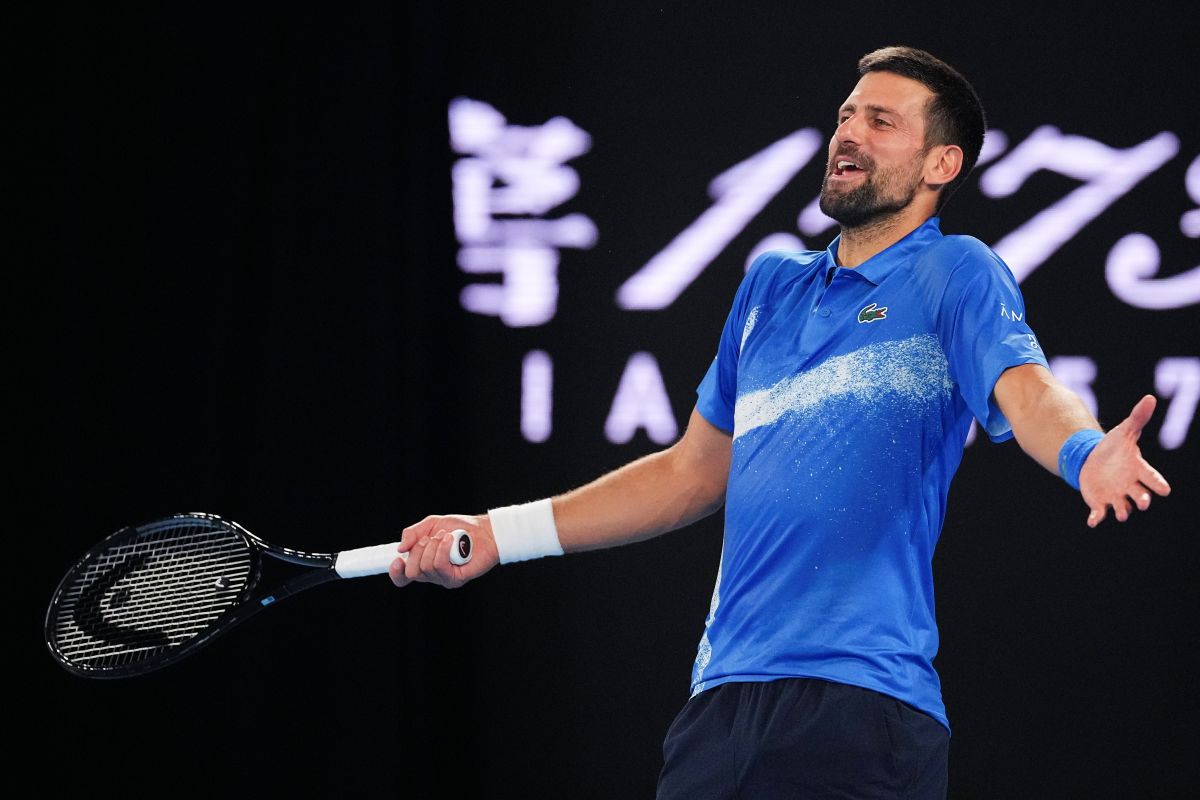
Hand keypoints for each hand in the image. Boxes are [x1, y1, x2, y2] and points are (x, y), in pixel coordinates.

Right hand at [388, 513, 499, 587]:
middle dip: (418, 550)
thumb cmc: (458, 528)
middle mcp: (431, 574)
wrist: (483, 530)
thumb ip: (412, 534)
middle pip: (411, 572)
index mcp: (422, 563)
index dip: (396, 572)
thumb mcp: (430, 525)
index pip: (402, 578)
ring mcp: (443, 578)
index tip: (398, 559)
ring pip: (425, 568)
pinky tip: (449, 540)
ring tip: (445, 536)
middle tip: (431, 538)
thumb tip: (400, 548)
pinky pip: (440, 566)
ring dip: (433, 546)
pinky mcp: (456, 579)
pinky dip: (442, 549)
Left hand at [1078, 395, 1170, 526]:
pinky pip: (1100, 514)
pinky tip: (1093, 521)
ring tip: (1120, 514)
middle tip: (1144, 503)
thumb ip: (1137, 418)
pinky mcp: (1100, 503)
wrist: (1093, 460)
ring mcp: (1116, 496)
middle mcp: (1131, 487)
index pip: (1152, 478)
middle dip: (1143, 500)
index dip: (1158, 484)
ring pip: (1123, 508)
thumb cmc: (1114, 447)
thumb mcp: (1124, 431)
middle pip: (1141, 496)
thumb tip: (1149, 397)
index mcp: (1138, 470)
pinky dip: (1097, 518)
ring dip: (1122, 511)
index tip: (1164, 490)